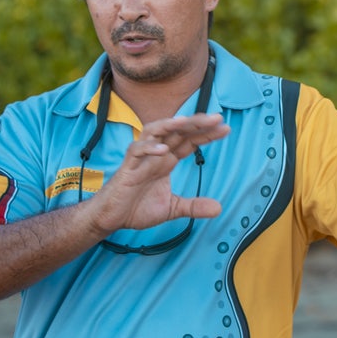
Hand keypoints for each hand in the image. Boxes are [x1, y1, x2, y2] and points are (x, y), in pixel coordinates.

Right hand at [90, 113, 229, 233]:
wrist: (111, 218)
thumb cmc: (137, 207)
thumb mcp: (172, 208)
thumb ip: (194, 206)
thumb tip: (219, 208)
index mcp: (167, 160)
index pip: (189, 141)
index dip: (206, 134)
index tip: (225, 128)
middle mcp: (155, 155)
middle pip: (176, 131)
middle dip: (196, 123)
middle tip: (217, 118)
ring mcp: (141, 159)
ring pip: (154, 132)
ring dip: (170, 125)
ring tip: (187, 121)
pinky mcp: (127, 168)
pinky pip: (136, 152)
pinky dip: (149, 148)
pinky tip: (163, 150)